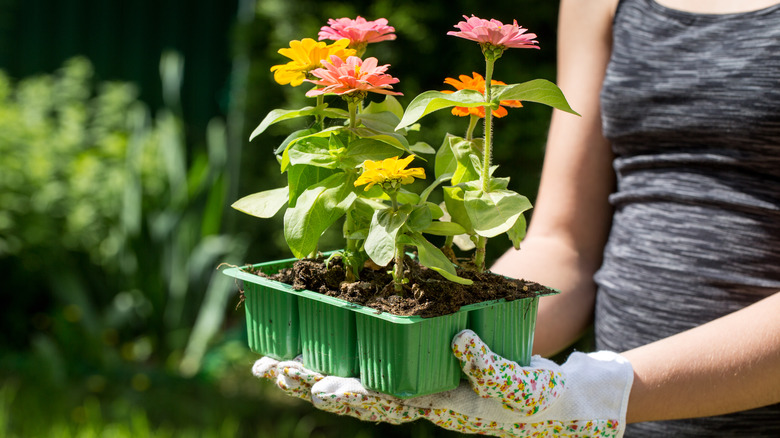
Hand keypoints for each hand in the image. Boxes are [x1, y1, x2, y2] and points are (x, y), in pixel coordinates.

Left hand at [254, 330, 633, 436]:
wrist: (547, 402)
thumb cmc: (533, 398)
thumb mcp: (517, 384)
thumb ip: (489, 367)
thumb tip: (458, 342)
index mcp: (436, 404)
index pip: (383, 402)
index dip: (351, 395)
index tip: (318, 387)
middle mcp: (415, 395)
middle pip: (353, 393)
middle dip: (309, 381)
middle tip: (267, 368)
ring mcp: (413, 381)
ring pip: (356, 377)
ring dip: (313, 370)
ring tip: (273, 361)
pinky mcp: (418, 365)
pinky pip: (373, 361)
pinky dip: (344, 351)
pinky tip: (320, 343)